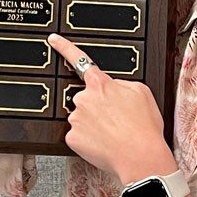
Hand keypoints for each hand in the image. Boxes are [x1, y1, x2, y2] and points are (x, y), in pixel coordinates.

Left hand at [48, 33, 177, 184]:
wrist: (140, 157)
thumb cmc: (143, 127)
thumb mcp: (142, 92)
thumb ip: (121, 83)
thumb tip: (112, 87)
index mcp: (101, 84)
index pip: (80, 60)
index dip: (64, 47)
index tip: (53, 39)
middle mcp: (84, 99)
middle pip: (87, 98)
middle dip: (98, 106)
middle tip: (117, 119)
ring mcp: (76, 119)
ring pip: (83, 118)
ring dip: (95, 124)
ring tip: (115, 134)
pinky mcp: (72, 138)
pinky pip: (80, 136)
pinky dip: (90, 140)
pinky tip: (105, 143)